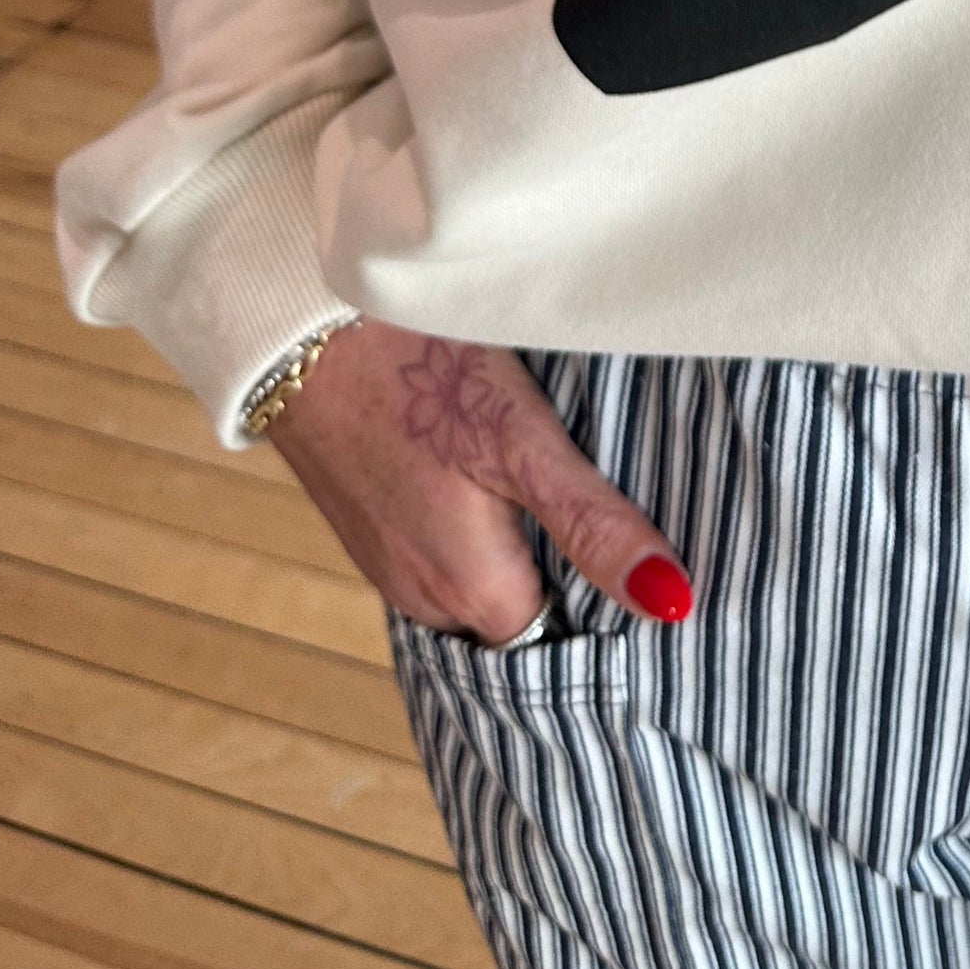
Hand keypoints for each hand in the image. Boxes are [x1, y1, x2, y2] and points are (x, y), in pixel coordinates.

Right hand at [267, 320, 694, 644]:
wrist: (298, 326)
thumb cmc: (418, 370)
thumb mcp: (521, 439)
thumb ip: (592, 524)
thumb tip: (672, 603)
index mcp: (467, 589)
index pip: (558, 642)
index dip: (603, 604)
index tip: (638, 560)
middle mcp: (420, 594)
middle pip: (516, 616)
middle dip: (561, 581)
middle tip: (609, 519)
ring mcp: (386, 561)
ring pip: (476, 582)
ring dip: (515, 551)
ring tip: (558, 492)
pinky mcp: (367, 522)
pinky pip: (438, 551)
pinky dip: (472, 529)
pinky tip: (489, 474)